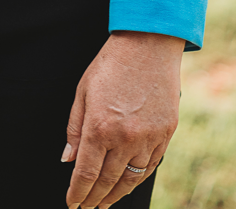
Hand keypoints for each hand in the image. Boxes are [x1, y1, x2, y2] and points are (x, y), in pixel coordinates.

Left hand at [62, 30, 182, 206]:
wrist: (148, 43)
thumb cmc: (112, 63)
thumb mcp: (83, 91)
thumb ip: (75, 128)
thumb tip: (68, 159)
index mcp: (100, 126)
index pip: (86, 173)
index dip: (78, 192)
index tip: (72, 203)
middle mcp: (125, 137)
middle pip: (107, 181)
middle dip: (94, 199)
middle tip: (86, 207)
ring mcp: (149, 137)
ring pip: (130, 179)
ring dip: (115, 195)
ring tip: (104, 203)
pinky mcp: (166, 134)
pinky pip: (151, 165)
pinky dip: (137, 179)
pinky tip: (128, 184)